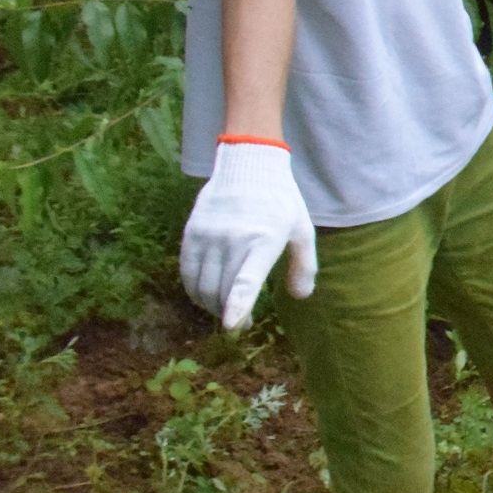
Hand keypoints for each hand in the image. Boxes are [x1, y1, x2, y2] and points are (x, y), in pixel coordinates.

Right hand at [180, 140, 318, 329]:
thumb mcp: (303, 230)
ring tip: (226, 309)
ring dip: (212, 305)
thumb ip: (305, 266)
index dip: (237, 304)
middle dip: (231, 314)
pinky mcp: (192, 233)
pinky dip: (194, 290)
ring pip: (202, 285)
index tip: (231, 325)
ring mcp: (209, 236)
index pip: (245, 279)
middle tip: (243, 321)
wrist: (248, 167)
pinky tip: (207, 295)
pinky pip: (187, 272)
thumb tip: (300, 296)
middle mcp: (233, 239)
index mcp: (264, 240)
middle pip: (221, 291)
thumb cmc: (281, 203)